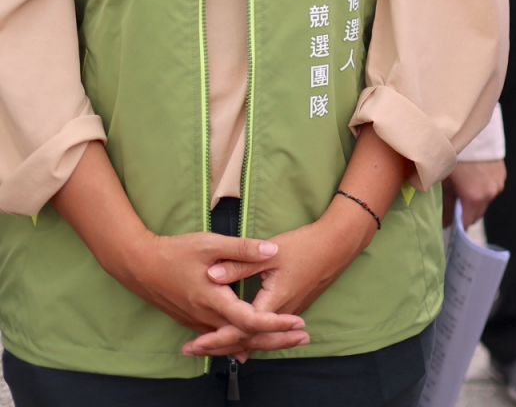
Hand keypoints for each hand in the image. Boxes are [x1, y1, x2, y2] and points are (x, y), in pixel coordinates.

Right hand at [113, 232, 307, 358]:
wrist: (139, 265)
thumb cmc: (174, 252)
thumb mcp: (211, 244)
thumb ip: (243, 249)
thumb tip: (272, 251)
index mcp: (212, 300)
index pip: (248, 321)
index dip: (274, 324)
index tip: (297, 323)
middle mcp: (205, 317)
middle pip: (244, 338)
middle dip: (276, 339)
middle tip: (304, 338)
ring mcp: (198, 322)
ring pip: (232, 341)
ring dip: (261, 342)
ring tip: (289, 340)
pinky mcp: (193, 321)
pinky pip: (221, 338)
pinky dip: (241, 341)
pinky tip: (254, 344)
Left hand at [185, 205, 371, 357]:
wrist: (338, 244)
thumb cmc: (305, 246)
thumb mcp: (270, 252)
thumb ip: (240, 264)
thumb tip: (210, 275)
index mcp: (274, 301)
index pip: (242, 329)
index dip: (217, 338)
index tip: (196, 342)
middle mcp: (282, 314)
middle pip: (248, 340)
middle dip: (220, 346)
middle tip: (193, 349)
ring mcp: (289, 312)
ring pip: (257, 336)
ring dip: (233, 342)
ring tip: (208, 346)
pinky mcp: (292, 308)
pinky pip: (266, 330)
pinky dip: (248, 335)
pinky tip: (237, 336)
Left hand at [446, 160, 506, 227]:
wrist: (470, 129)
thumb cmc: (454, 154)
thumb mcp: (444, 180)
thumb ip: (445, 204)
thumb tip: (444, 221)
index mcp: (474, 197)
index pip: (466, 223)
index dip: (456, 225)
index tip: (447, 224)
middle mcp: (490, 193)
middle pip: (477, 214)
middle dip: (465, 214)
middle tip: (452, 206)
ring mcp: (498, 183)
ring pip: (485, 201)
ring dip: (475, 201)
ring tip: (462, 190)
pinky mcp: (502, 174)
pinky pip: (491, 189)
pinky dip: (483, 189)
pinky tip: (473, 180)